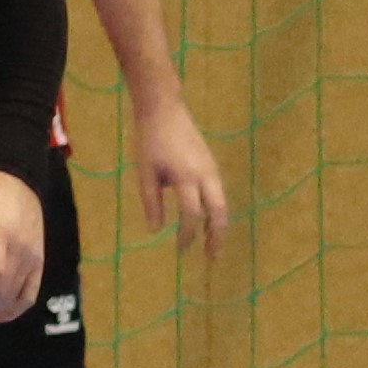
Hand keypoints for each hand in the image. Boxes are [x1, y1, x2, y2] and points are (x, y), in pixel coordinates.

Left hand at [129, 97, 233, 251]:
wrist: (164, 109)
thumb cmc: (150, 140)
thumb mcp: (145, 173)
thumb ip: (151, 202)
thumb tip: (156, 230)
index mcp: (187, 177)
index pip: (192, 215)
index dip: (187, 236)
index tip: (180, 251)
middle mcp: (205, 175)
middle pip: (218, 212)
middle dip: (217, 236)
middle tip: (212, 258)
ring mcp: (212, 169)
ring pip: (222, 203)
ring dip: (219, 225)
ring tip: (213, 245)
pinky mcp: (211, 164)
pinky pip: (218, 193)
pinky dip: (216, 211)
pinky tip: (208, 221)